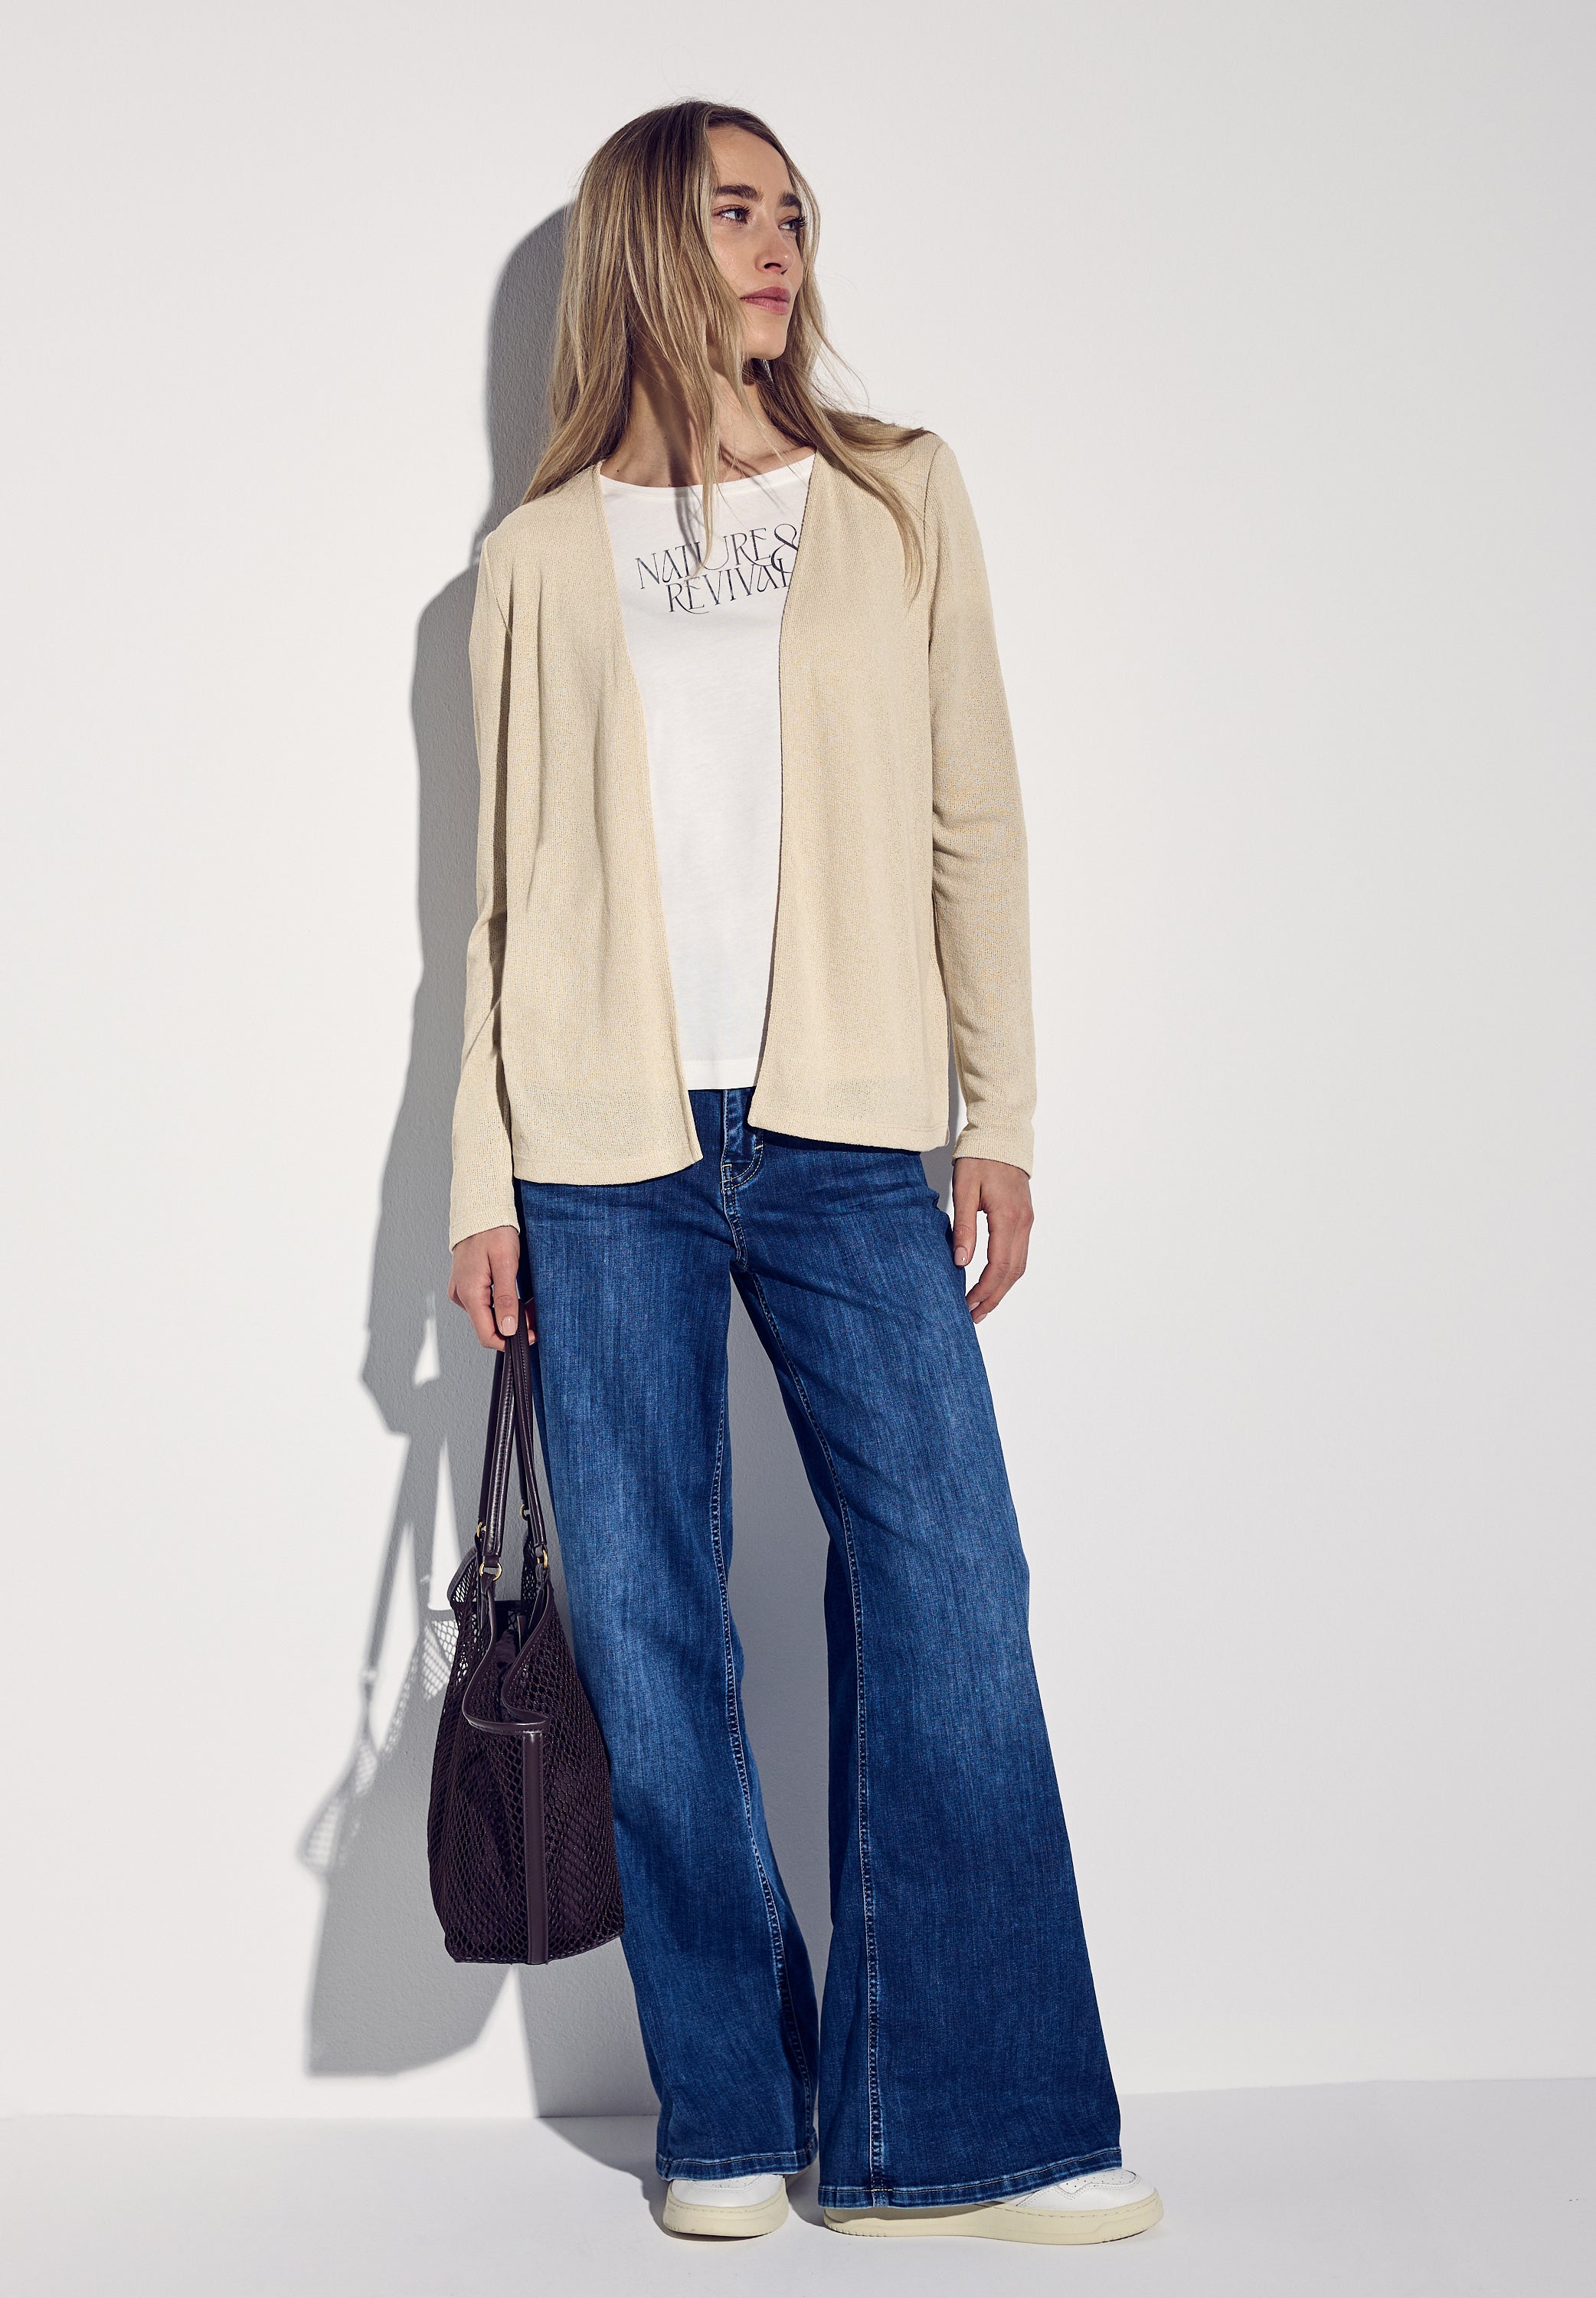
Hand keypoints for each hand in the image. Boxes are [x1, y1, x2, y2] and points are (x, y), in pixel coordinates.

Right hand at [448, 1225, 527, 1349]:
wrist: (481, 1211)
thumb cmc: (493, 1231)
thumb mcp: (506, 1263)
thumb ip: (506, 1298)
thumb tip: (507, 1328)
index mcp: (469, 1293)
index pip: (486, 1334)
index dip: (508, 1341)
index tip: (529, 1336)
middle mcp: (461, 1295)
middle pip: (488, 1326)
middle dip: (513, 1325)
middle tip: (534, 1314)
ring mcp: (462, 1291)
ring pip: (487, 1316)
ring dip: (509, 1314)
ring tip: (527, 1303)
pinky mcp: (466, 1285)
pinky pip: (483, 1303)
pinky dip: (501, 1304)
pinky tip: (513, 1295)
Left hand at [950, 1158, 1033, 1323]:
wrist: (1001, 1134)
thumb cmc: (979, 1158)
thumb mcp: (964, 1189)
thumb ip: (964, 1226)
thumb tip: (961, 1261)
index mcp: (1008, 1218)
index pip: (998, 1266)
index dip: (983, 1290)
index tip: (966, 1305)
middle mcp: (1023, 1223)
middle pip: (1013, 1273)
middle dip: (993, 1298)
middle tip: (973, 1316)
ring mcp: (1027, 1222)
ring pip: (1019, 1266)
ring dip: (1001, 1289)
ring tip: (981, 1305)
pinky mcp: (1025, 1219)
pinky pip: (1019, 1254)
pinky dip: (1007, 1274)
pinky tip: (992, 1281)